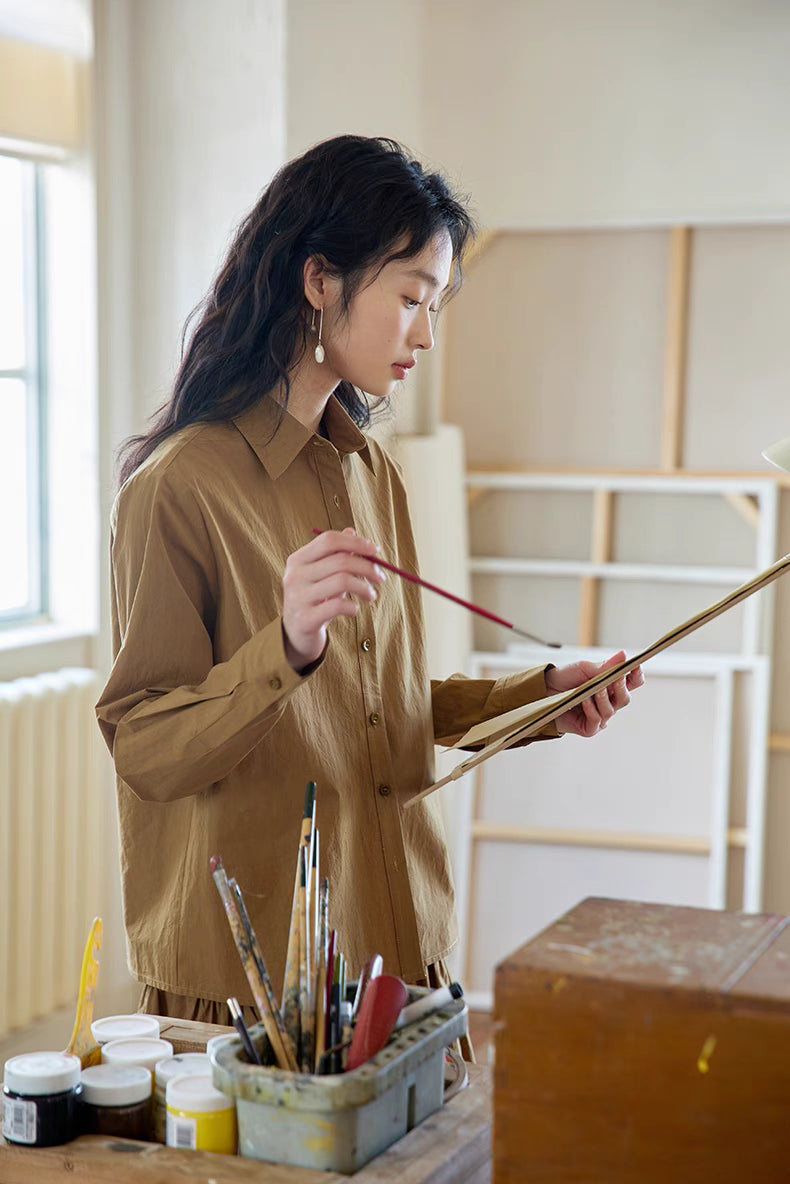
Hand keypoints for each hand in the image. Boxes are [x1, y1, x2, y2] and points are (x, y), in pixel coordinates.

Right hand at [282, 528, 385, 671]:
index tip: (375, 550)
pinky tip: (355, 608)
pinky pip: (338, 606)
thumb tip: (352, 531)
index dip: (355, 542)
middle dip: (367, 567)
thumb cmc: (314, 599)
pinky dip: (354, 606)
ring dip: (364, 588)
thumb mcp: (322, 574)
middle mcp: (295, 576)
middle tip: (380, 577)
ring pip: (342, 581)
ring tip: (371, 595)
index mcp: (298, 559)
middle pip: (340, 560)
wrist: (295, 634)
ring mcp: (298, 597)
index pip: (329, 540)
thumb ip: (335, 553)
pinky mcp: (306, 619)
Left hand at [544, 650, 643, 738]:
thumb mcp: (584, 668)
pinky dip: (592, 709)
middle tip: (616, 677)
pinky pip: (597, 720)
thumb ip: (605, 666)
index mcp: (612, 686)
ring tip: (593, 689)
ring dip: (603, 698)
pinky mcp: (589, 728)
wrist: (543, 690)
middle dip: (621, 687)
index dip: (636, 675)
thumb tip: (623, 656)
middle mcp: (609, 702)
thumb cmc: (565, 678)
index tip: (634, 666)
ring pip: (611, 710)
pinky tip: (584, 700)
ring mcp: (600, 716)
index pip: (633, 682)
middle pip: (625, 698)